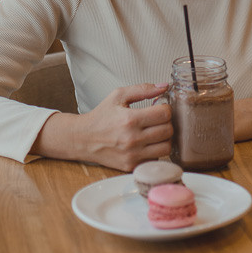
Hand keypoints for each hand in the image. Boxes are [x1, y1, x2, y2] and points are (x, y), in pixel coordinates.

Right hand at [32, 83, 172, 170]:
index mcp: (130, 119)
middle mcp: (133, 139)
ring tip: (155, 132)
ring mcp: (133, 155)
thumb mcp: (118, 96)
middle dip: (166, 122)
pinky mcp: (131, 166)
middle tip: (158, 120)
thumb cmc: (101, 116)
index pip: (165, 114)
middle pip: (168, 130)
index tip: (160, 108)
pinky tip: (148, 144)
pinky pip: (155, 159)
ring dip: (164, 138)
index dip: (166, 108)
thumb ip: (143, 89)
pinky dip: (156, 151)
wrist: (83, 139)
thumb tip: (164, 86)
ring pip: (166, 147)